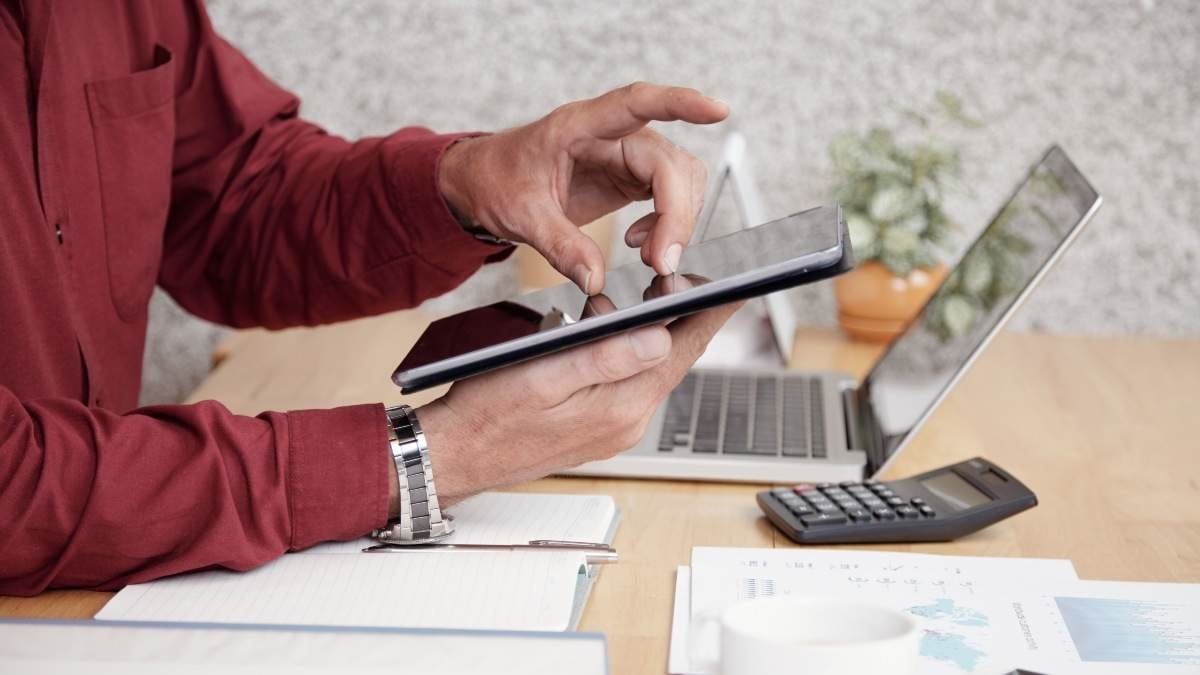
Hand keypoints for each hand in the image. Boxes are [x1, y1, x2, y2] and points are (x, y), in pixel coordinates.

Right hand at [418, 301, 741, 503]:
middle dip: (681, 320)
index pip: (683, 352)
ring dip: (650, 337)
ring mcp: (614, 430)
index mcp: (620, 408)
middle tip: (682, 280)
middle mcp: (626, 423)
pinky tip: (610, 338)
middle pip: (672, 361)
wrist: (453, 457)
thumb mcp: (543, 376)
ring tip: (641, 303)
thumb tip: (661, 339)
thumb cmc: (486, 415)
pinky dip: (627, 357)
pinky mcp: (598, 430)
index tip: (735, 285)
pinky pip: (627, 386)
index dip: (710, 314)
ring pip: (649, 371)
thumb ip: (604, 358)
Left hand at [437, 82, 728, 293]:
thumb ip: (559, 245)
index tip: (717, 111)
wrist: (482, 184)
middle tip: (661, 261)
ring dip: (677, 220)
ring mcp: (624, 156)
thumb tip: (594, 278)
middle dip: (677, 213)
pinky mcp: (629, 178)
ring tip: (649, 255)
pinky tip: (641, 245)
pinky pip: (669, 196)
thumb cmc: (496, 181)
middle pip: (668, 163)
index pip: (636, 103)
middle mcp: (610, 135)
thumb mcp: (519, 216)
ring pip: (679, 179)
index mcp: (578, 126)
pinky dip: (667, 224)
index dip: (680, 103)